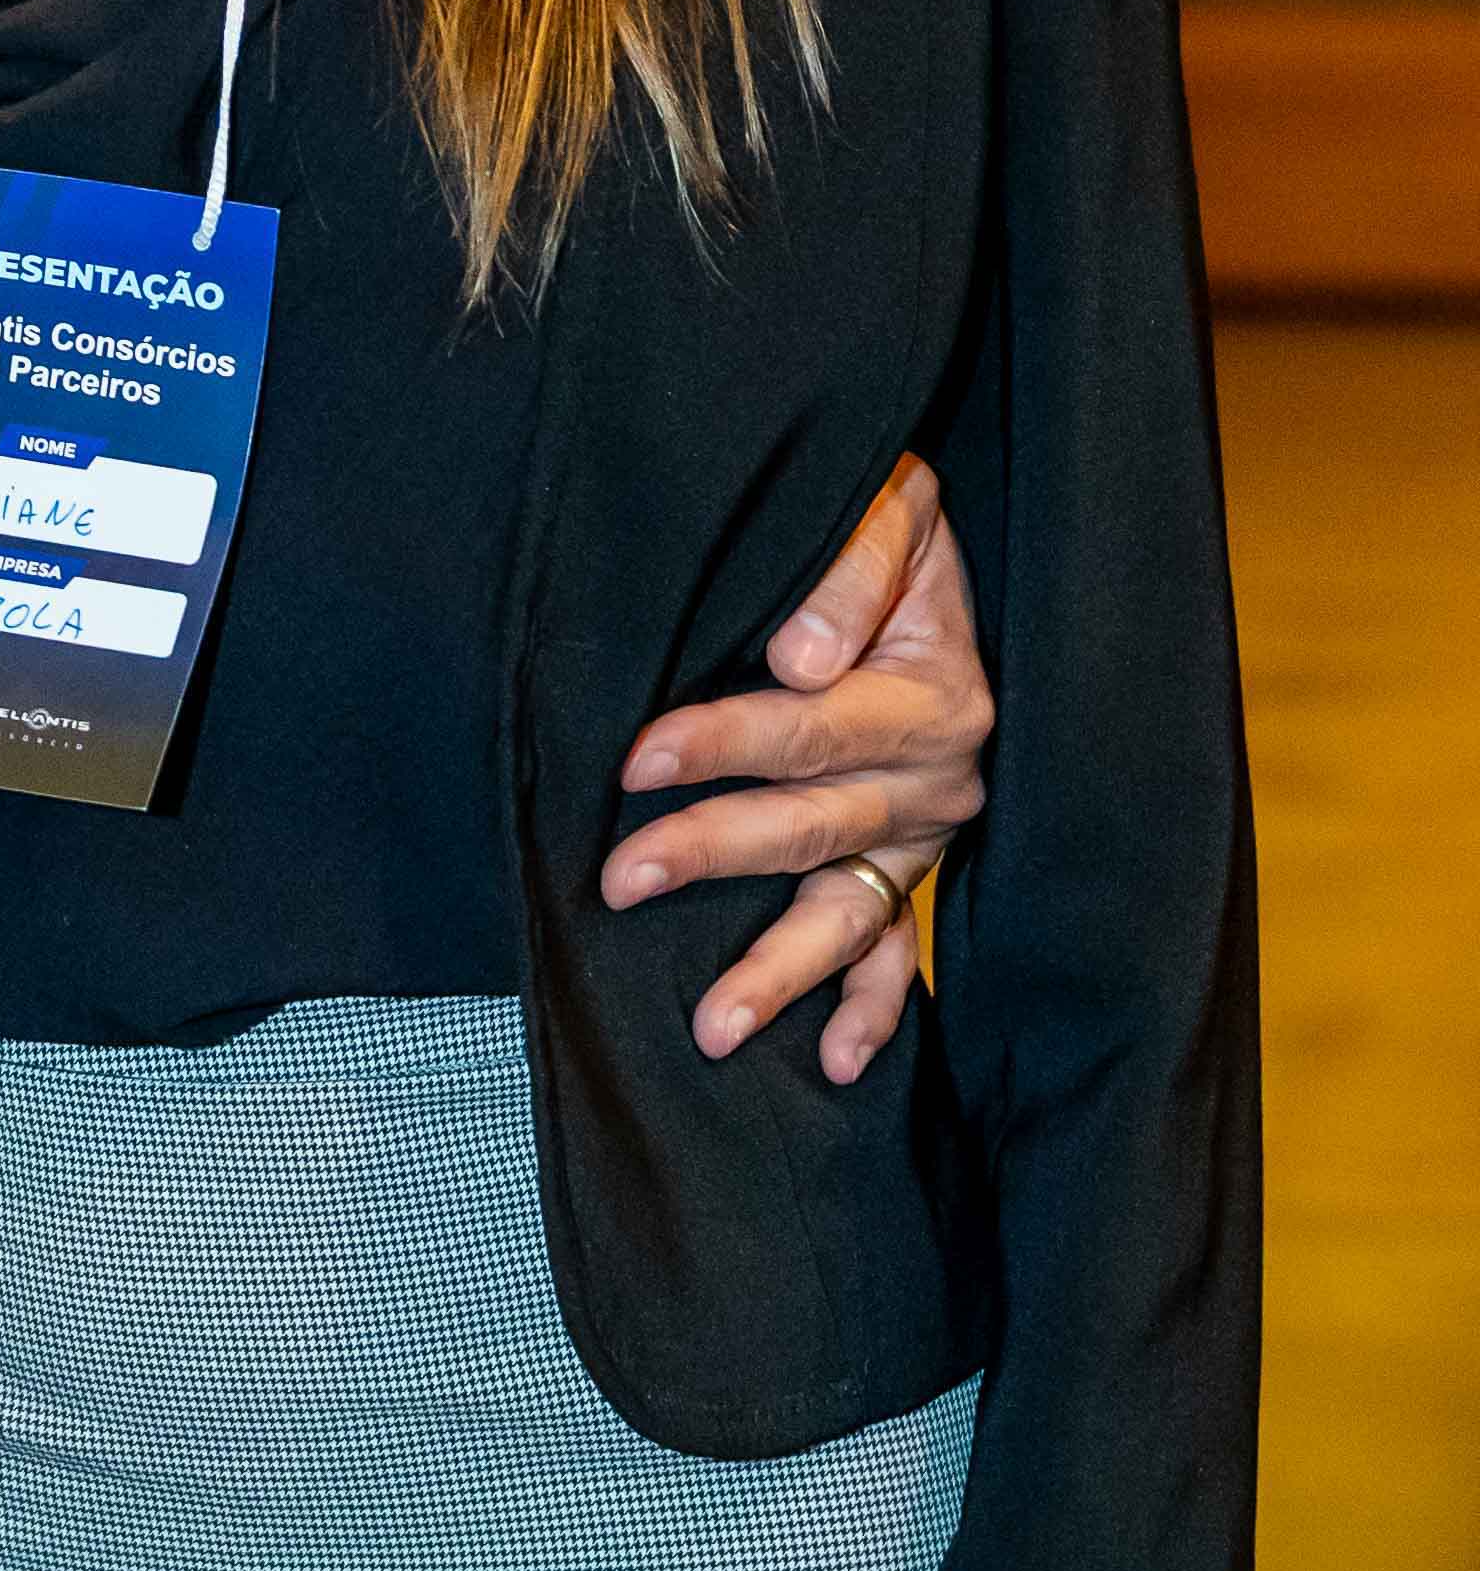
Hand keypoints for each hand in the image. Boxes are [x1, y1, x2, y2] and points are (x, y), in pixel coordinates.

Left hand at [605, 454, 992, 1082]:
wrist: (948, 557)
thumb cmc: (893, 527)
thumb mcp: (891, 507)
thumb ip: (850, 570)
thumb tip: (800, 658)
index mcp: (933, 693)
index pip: (811, 727)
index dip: (721, 741)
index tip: (636, 760)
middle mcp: (937, 777)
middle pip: (812, 825)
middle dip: (712, 853)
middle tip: (622, 879)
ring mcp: (924, 834)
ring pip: (848, 914)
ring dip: (779, 971)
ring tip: (713, 1029)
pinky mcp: (911, 866)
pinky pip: (896, 948)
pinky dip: (872, 1008)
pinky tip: (840, 1064)